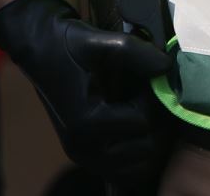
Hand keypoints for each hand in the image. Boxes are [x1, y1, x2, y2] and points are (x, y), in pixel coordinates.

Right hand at [0, 0, 171, 181]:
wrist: (40, 51)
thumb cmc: (70, 44)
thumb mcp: (105, 41)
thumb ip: (141, 53)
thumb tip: (169, 68)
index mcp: (87, 121)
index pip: (144, 122)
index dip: (152, 99)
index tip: (144, 81)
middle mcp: (83, 146)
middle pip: (145, 148)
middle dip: (152, 120)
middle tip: (144, 96)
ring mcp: (82, 155)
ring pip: (138, 162)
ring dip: (145, 137)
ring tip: (137, 110)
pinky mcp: (84, 156)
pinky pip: (123, 168)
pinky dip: (134, 149)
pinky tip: (131, 123)